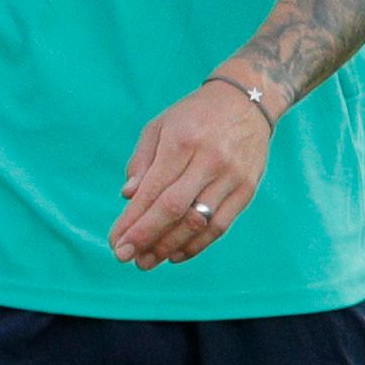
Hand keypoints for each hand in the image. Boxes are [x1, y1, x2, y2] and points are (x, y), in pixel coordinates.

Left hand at [111, 82, 275, 269]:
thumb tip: (128, 196)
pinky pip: (221, 225)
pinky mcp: (247, 189)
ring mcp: (231, 177)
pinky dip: (198, 244)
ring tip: (148, 262)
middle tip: (126, 258)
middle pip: (174, 210)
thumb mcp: (160, 126)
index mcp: (181, 142)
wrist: (247, 102)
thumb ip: (142, 161)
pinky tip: (177, 254)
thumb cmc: (195, 115)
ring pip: (198, 222)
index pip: (153, 191)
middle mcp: (208, 161)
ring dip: (170, 246)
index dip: (133, 221)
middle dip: (147, 237)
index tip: (116, 242)